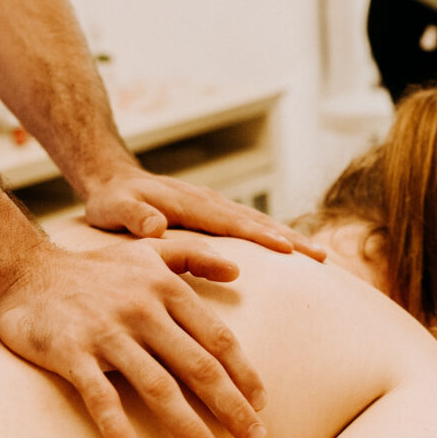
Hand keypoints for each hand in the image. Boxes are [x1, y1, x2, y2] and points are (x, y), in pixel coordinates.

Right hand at [0, 238, 267, 437]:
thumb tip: (237, 269)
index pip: (218, 338)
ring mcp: (108, 334)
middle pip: (198, 366)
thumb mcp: (150, 250)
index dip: (244, 373)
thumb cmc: (98, 268)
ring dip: (188, 428)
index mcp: (168, 290)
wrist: (25, 271)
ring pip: (158, 387)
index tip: (262, 405)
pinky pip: (100, 398)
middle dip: (231, 408)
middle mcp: (144, 312)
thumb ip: (195, 256)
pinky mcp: (72, 354)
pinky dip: (118, 429)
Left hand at [84, 166, 325, 260]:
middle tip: (322, 258)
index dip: (262, 237)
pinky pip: (252, 225)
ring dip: (292, 238)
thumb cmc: (114, 199)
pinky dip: (276, 237)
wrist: (115, 179)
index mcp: (192, 204)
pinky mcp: (217, 214)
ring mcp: (217, 207)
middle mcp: (211, 203)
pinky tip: (293, 251)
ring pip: (261, 223)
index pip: (234, 222)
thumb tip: (157, 228)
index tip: (289, 251)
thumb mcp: (114, 207)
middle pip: (259, 221)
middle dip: (292, 239)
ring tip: (321, 256)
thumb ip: (135, 215)